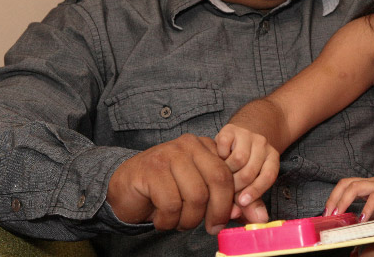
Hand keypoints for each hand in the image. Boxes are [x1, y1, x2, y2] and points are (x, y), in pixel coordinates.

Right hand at [107, 134, 233, 233]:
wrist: (122, 188)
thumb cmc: (165, 192)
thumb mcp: (199, 194)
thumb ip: (225, 201)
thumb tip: (251, 215)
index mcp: (205, 146)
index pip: (229, 174)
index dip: (231, 202)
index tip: (224, 221)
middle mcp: (189, 145)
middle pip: (218, 180)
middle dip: (217, 211)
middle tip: (211, 228)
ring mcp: (169, 154)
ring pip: (196, 195)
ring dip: (189, 219)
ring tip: (178, 222)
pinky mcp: (151, 170)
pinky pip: (171, 204)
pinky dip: (168, 221)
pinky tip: (161, 220)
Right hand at [215, 123, 278, 222]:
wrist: (234, 137)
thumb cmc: (241, 168)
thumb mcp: (249, 185)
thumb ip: (253, 204)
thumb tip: (260, 221)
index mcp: (272, 157)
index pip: (268, 176)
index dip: (255, 191)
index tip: (242, 202)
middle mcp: (262, 144)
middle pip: (250, 170)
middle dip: (235, 186)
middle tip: (224, 193)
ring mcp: (247, 134)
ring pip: (238, 160)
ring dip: (226, 173)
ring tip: (220, 178)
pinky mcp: (230, 129)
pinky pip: (224, 145)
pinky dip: (218, 156)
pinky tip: (217, 160)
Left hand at [324, 175, 373, 221]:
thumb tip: (359, 226)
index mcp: (371, 186)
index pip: (346, 185)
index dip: (334, 197)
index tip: (328, 213)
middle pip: (345, 183)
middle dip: (333, 198)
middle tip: (327, 214)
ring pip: (355, 186)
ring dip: (343, 201)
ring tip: (338, 214)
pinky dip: (366, 208)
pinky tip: (363, 219)